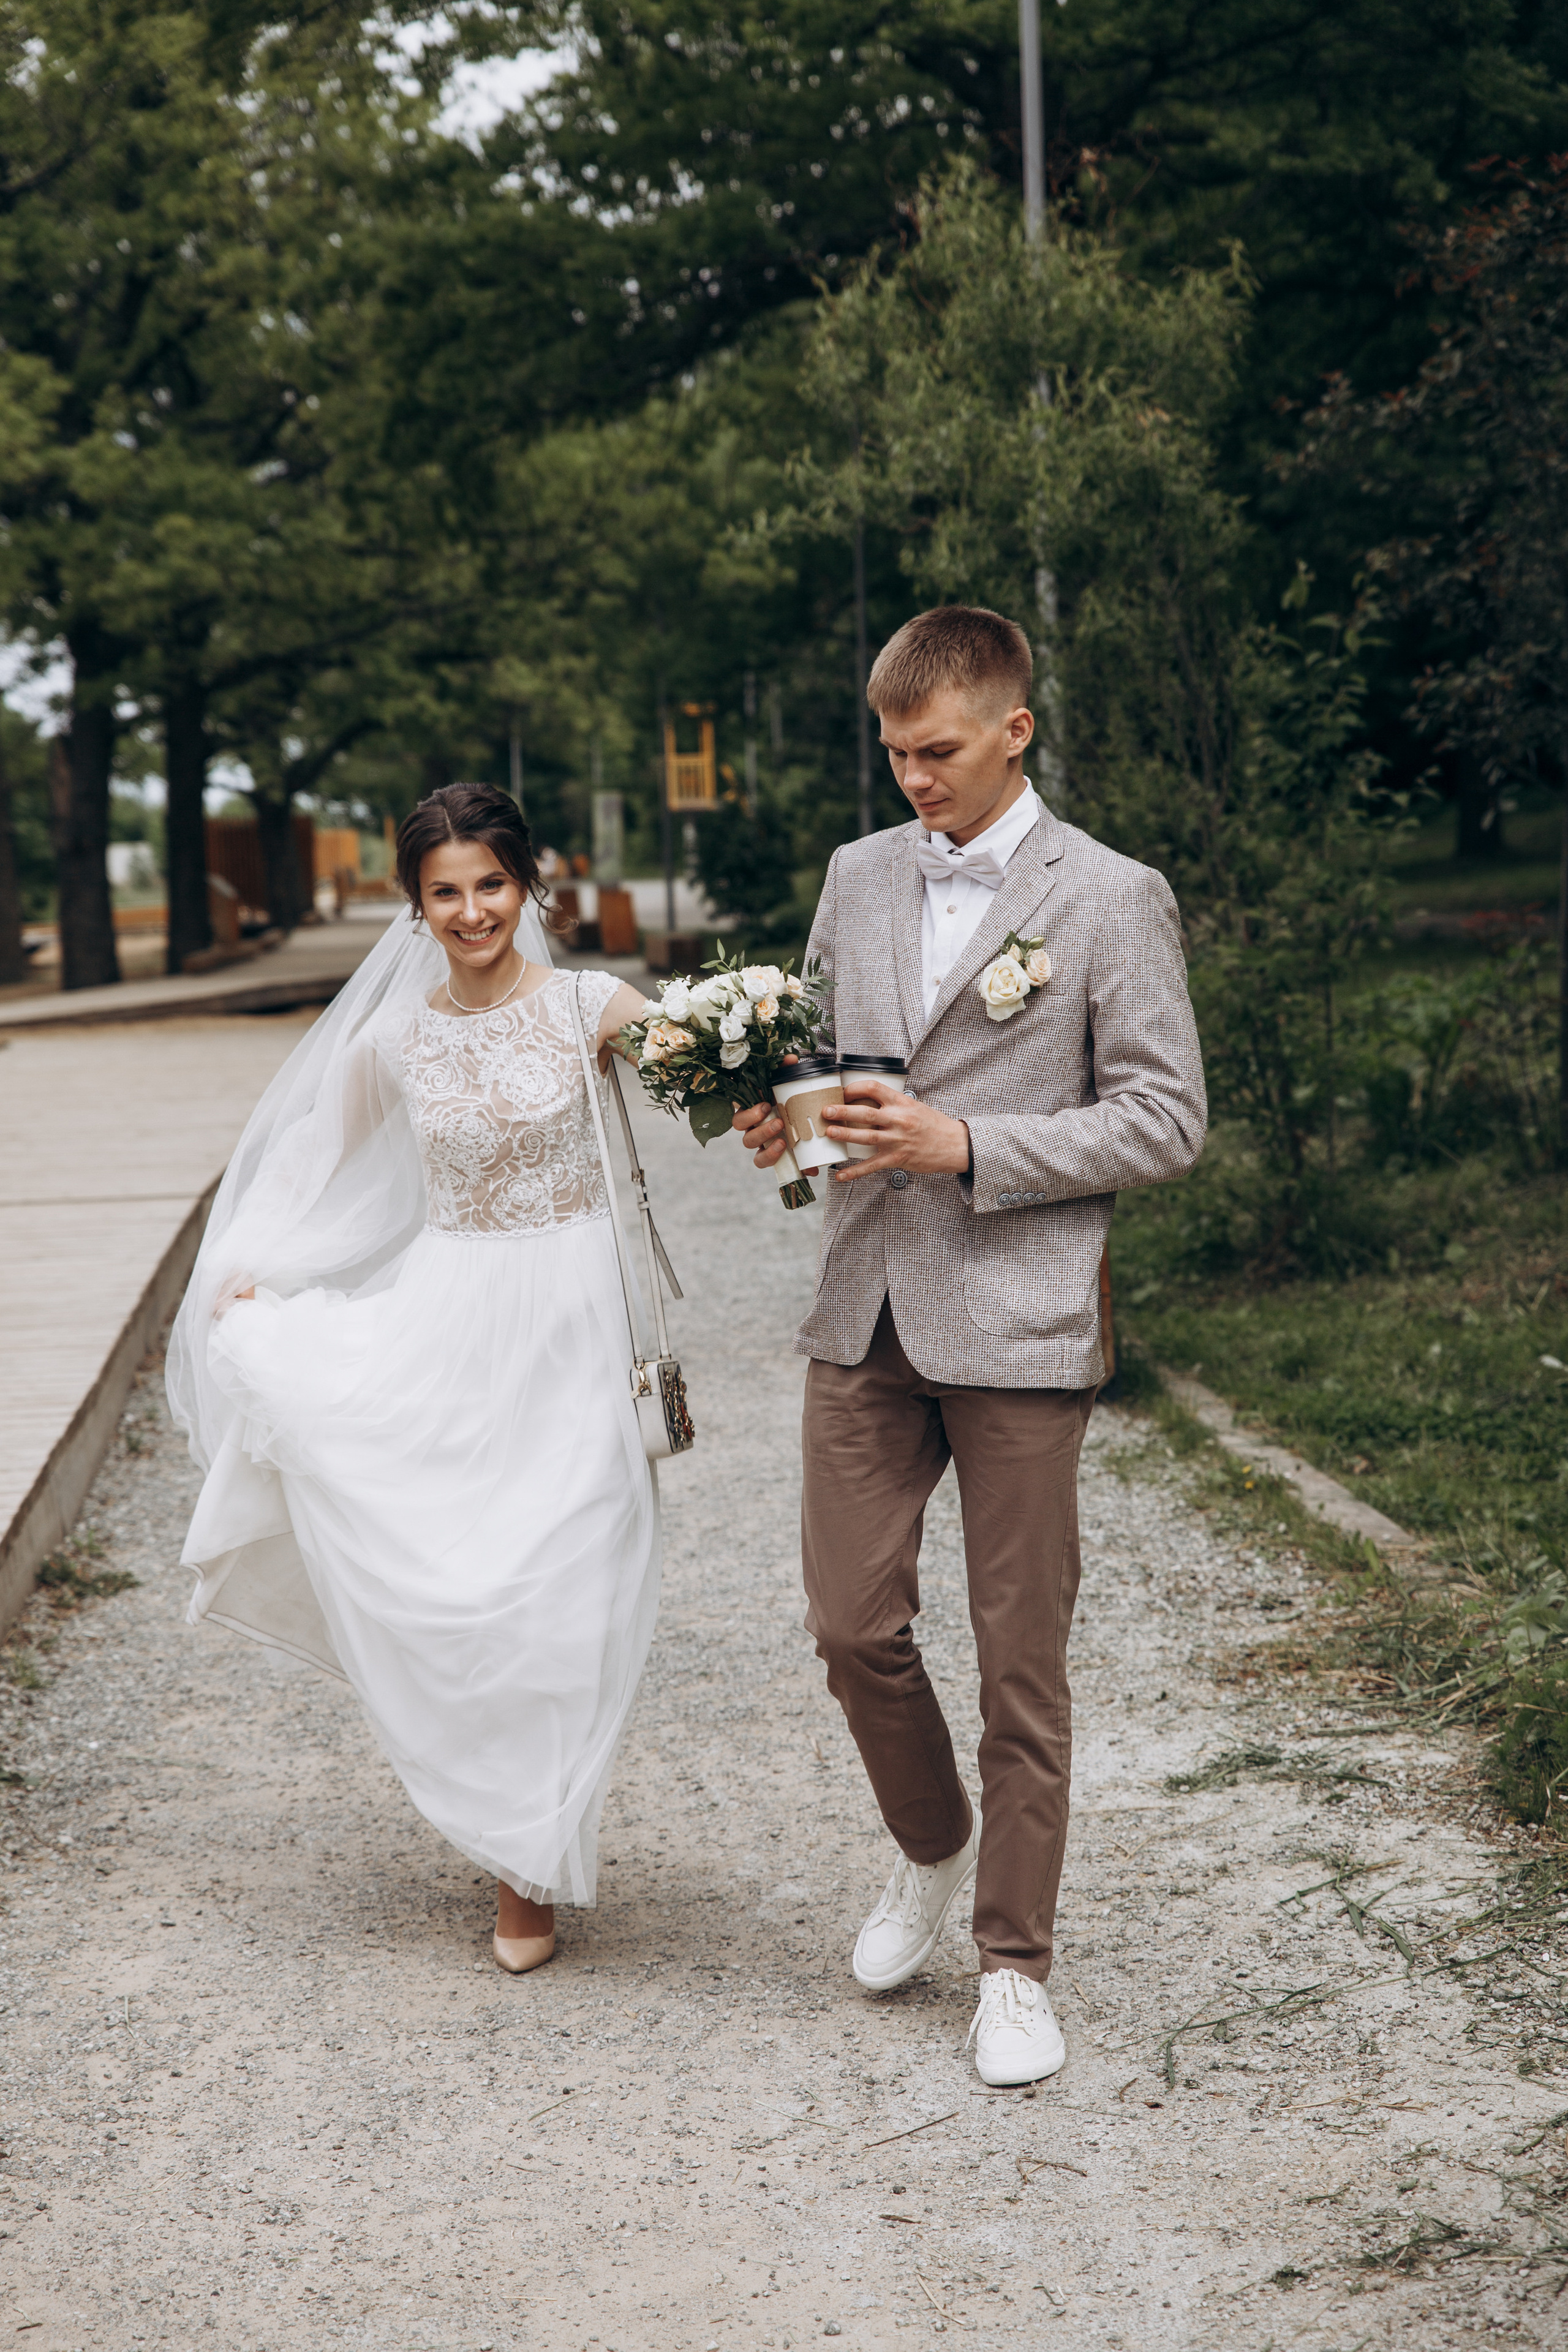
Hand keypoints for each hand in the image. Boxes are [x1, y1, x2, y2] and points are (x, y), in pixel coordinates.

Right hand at [732, 1053, 796, 1168]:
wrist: (802, 1121)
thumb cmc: (787, 1101)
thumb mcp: (786, 1085)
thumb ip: (786, 1071)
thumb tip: (791, 1059)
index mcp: (751, 1106)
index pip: (737, 1107)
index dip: (746, 1110)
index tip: (764, 1104)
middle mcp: (750, 1124)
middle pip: (739, 1126)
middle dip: (756, 1124)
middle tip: (778, 1121)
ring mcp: (758, 1140)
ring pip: (749, 1144)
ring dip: (765, 1140)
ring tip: (783, 1139)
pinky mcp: (768, 1154)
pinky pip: (762, 1161)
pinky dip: (773, 1158)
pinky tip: (784, 1151)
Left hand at [820, 1079, 970, 1181]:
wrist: (955, 1145)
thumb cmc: (934, 1125)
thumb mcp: (914, 1106)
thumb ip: (893, 1104)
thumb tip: (867, 1102)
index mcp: (902, 1103)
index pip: (874, 1088)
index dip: (855, 1088)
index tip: (842, 1092)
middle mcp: (899, 1120)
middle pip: (866, 1113)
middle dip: (843, 1111)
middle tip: (826, 1111)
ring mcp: (898, 1140)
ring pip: (867, 1137)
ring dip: (845, 1135)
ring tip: (830, 1132)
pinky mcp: (897, 1158)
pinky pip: (872, 1165)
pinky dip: (855, 1171)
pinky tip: (841, 1175)